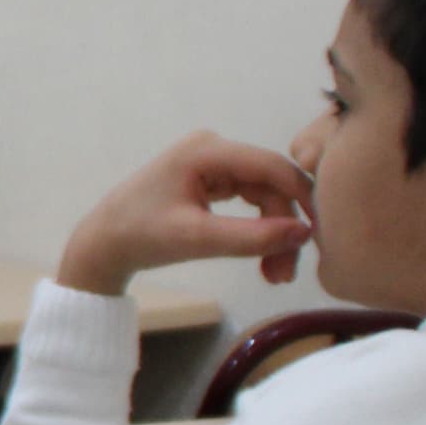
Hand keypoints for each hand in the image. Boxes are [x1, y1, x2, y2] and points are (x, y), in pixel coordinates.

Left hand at [55, 131, 312, 295]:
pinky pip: (249, 202)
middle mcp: (213, 148)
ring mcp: (212, 164)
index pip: (273, 166)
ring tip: (275, 276)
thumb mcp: (197, 239)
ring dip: (273, 234)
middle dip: (283, 228)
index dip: (304, 198)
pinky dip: (258, 230)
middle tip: (286, 274)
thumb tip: (303, 233)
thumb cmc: (140, 236)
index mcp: (207, 150)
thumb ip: (250, 237)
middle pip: (271, 185)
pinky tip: (265, 259)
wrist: (103, 243)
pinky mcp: (210, 181)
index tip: (322, 235)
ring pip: (263, 197)